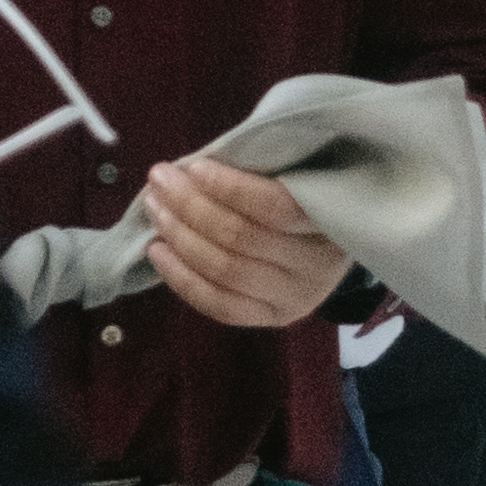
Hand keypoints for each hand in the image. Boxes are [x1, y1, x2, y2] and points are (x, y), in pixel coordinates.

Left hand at [136, 143, 351, 323]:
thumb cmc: (305, 195)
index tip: (195, 166)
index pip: (277, 207)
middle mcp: (315, 266)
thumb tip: (190, 170)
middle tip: (160, 180)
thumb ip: (260, 170)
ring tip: (154, 209)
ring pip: (225, 271)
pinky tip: (157, 251)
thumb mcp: (299, 174)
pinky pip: (220, 306)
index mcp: (330, 220)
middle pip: (242, 239)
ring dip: (180, 237)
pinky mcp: (272, 318)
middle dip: (191, 206)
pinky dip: (182, 279)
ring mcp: (294, 298)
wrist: (331, 245)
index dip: (231, 189)